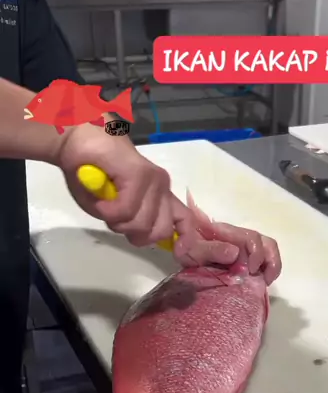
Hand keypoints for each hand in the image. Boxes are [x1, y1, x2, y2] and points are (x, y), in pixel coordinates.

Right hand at [54, 123, 196, 249]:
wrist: (76, 138)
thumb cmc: (91, 174)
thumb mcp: (113, 209)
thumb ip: (131, 223)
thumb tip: (143, 236)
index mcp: (161, 196)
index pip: (185, 221)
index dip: (185, 241)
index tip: (177, 254)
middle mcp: (162, 187)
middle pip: (161, 231)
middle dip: (136, 236)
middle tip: (116, 221)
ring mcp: (154, 180)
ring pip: (142, 224)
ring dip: (118, 223)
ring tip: (106, 205)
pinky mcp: (140, 174)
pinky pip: (127, 210)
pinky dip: (109, 212)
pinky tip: (101, 201)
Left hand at [175, 195, 281, 286]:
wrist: (182, 249)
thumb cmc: (186, 248)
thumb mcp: (192, 250)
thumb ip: (211, 250)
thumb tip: (236, 253)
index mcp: (228, 232)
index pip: (252, 238)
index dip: (256, 254)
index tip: (250, 271)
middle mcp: (240, 236)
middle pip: (265, 242)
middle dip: (268, 261)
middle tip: (260, 279)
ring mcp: (245, 246)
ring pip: (269, 248)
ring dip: (272, 265)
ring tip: (265, 280)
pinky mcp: (246, 256)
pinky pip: (265, 258)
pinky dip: (269, 269)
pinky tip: (263, 280)